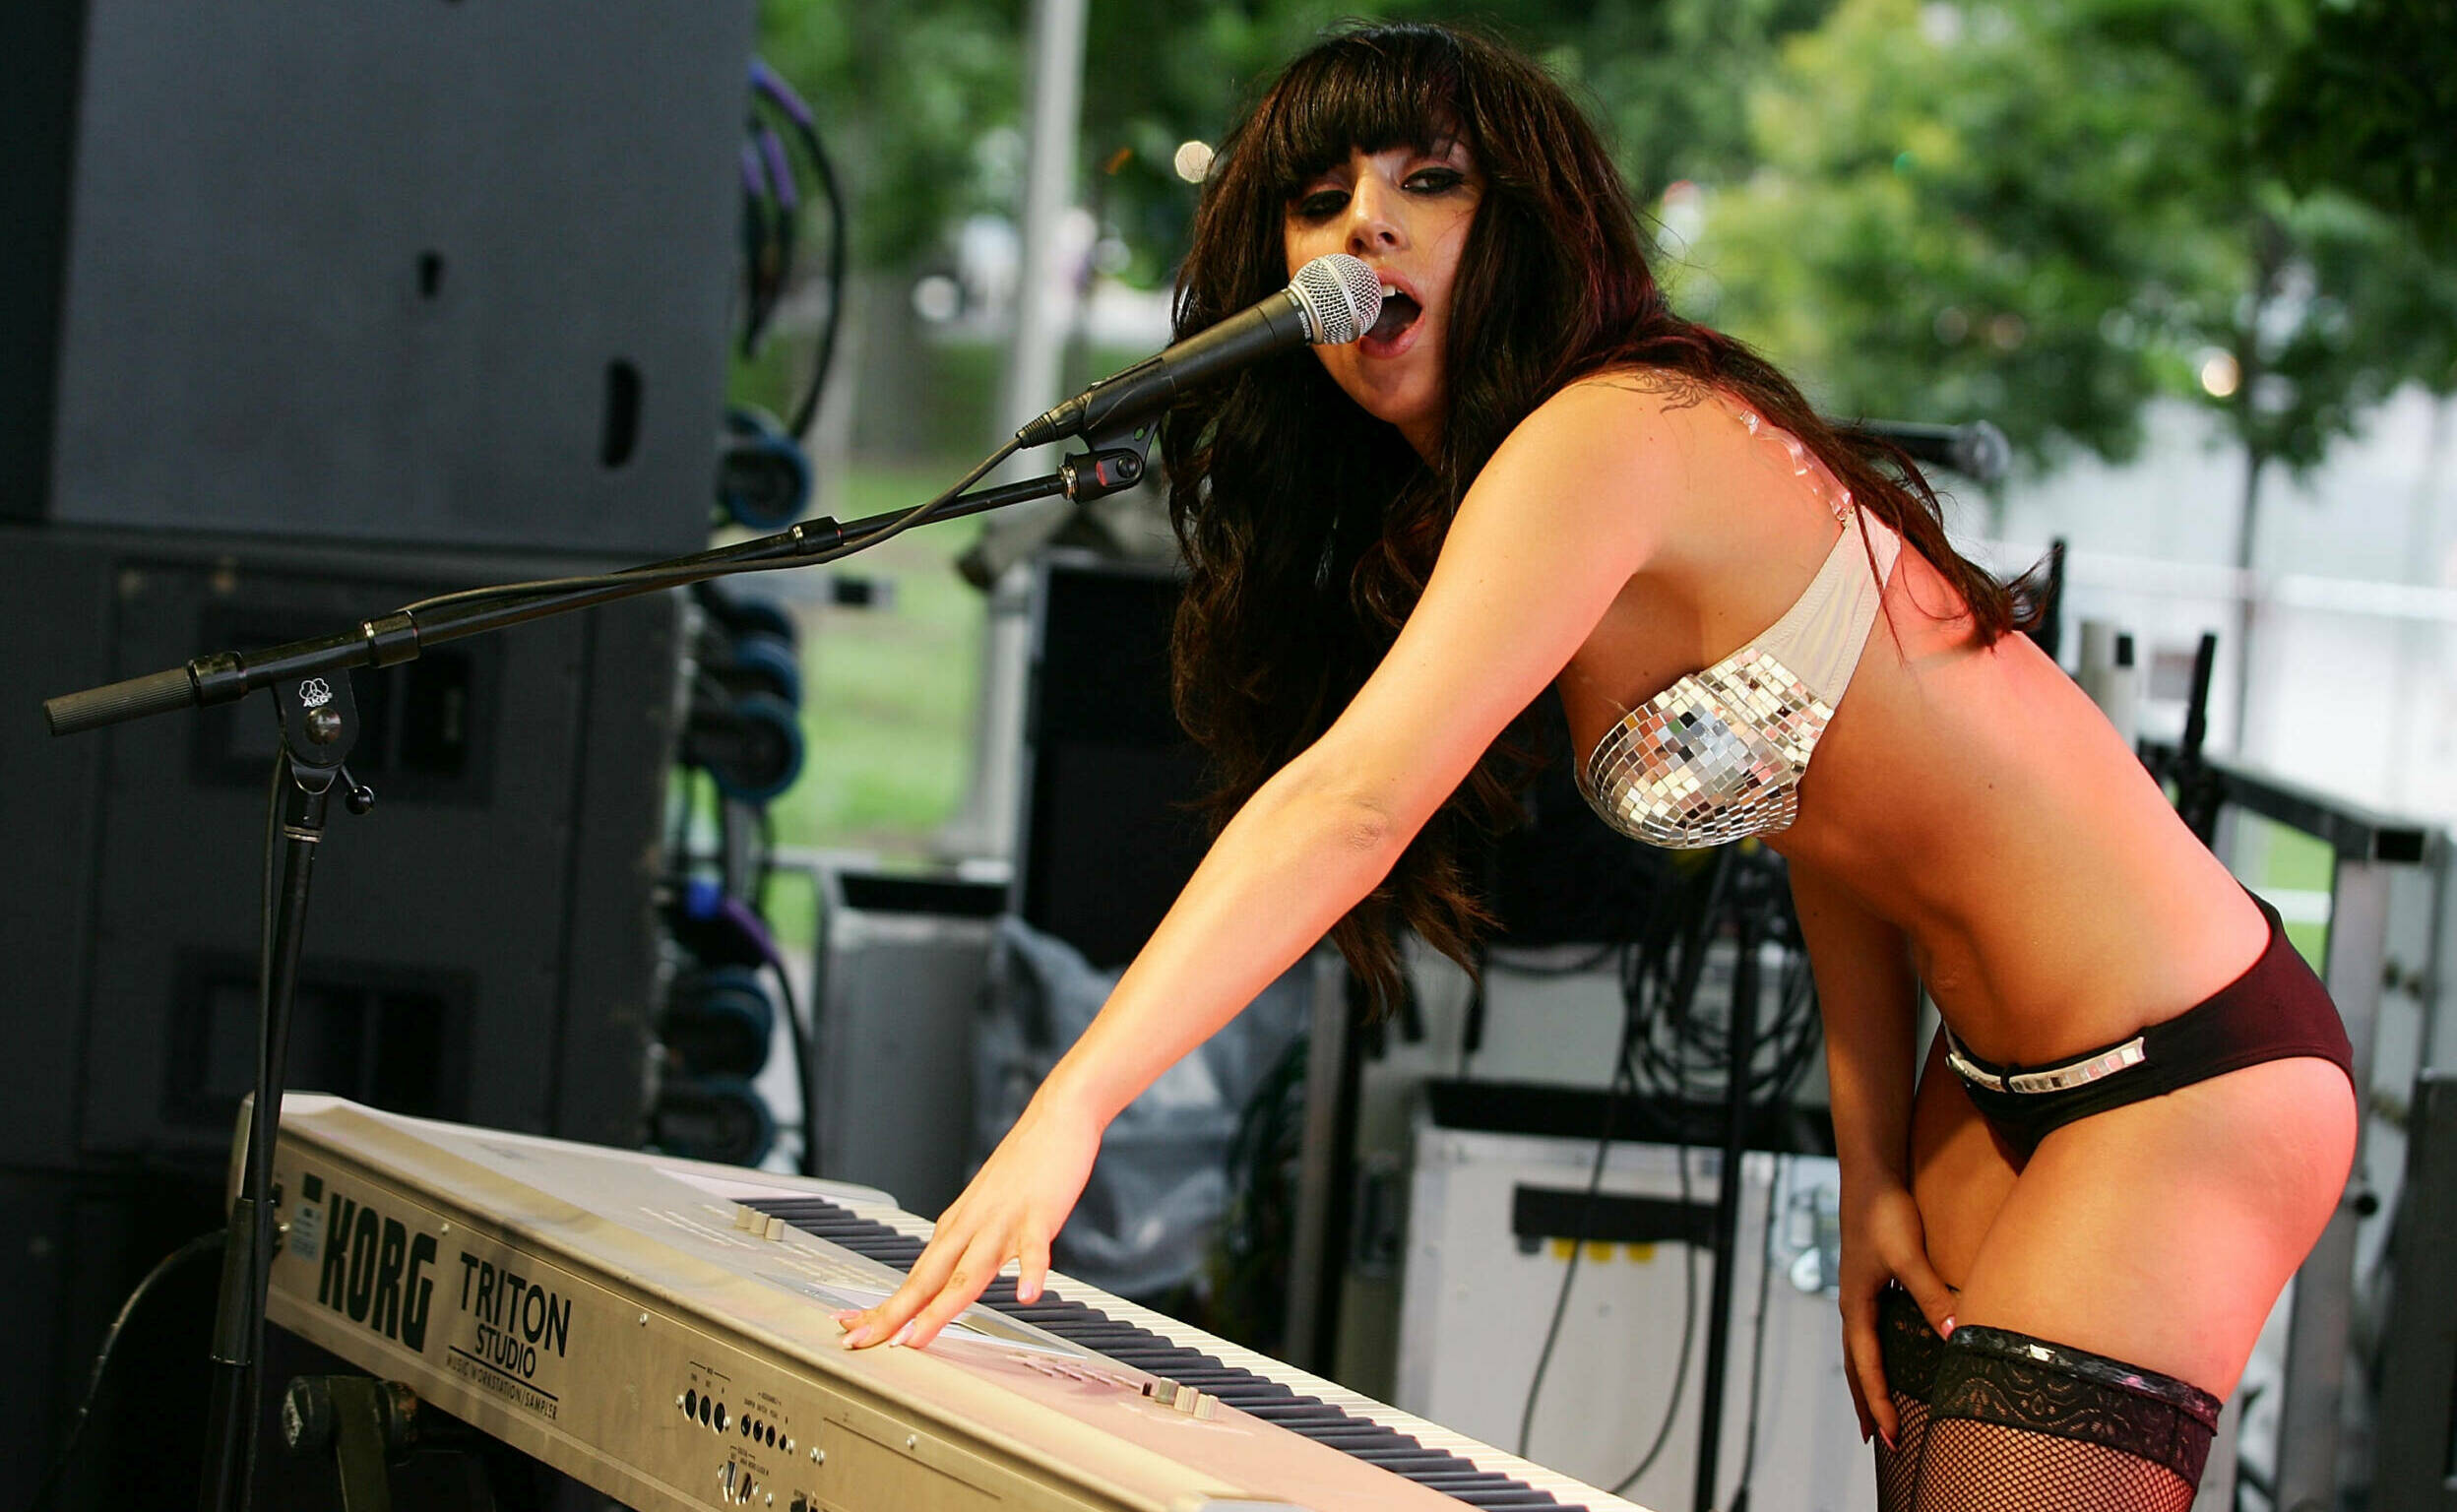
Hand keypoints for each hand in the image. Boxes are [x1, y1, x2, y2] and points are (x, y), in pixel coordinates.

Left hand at [835, 1089, 1103, 1350]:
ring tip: (922, 1334)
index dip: (884, 1308)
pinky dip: (1030, 1272)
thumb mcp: (984, 1210)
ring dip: (943, 1306)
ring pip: (970, 1270)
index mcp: (955, 1227)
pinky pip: (1033, 1248)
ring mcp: (1002, 1220)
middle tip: (863, 1340)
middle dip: (894, 1314)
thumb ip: (967, 1244)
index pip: (913, 1277)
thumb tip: (947, 1277)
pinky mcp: (1038, 1213)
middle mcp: (971, 1226)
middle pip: (927, 1278)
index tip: (854, 1331)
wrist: (1055, 1118)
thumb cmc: (1024, 1166)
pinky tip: (1027, 1294)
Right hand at [1837, 1182, 1957, 1449]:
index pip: (1866, 1367)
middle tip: (1878, 1442)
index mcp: (1856, 1305)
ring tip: (1876, 1412)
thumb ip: (1931, 1295)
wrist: (1869, 1176)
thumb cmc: (1884, 1213)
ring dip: (1867, 1384)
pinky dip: (1873, 1359)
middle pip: (1855, 1367)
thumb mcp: (1908, 1256)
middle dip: (1866, 1404)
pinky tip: (1887, 1361)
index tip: (1890, 1437)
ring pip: (1859, 1352)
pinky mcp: (1869, 1285)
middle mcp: (1853, 1306)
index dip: (1878, 1403)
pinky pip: (1868, 1334)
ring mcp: (1859, 1296)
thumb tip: (1956, 1336)